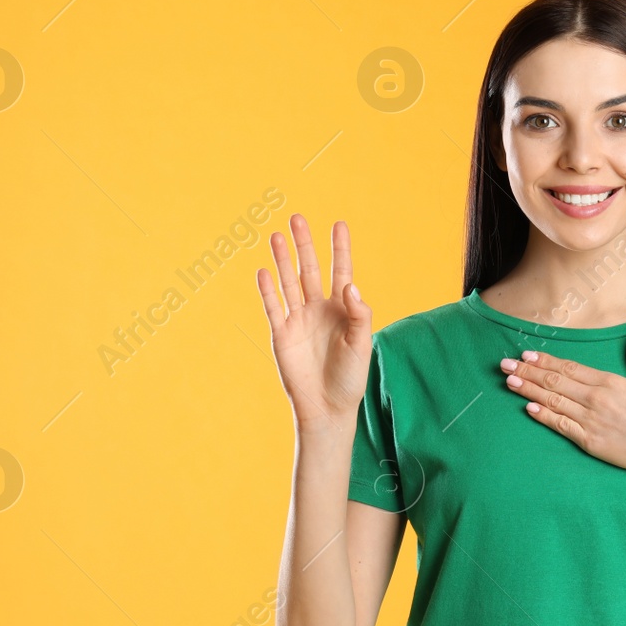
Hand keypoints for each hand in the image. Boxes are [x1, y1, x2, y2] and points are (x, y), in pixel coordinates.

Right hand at [255, 215, 371, 432]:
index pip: (341, 271)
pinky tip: (264, 270)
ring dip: (283, 259)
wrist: (327, 408)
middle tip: (297, 218)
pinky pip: (273, 307)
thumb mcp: (361, 344)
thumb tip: (350, 285)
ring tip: (277, 235)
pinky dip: (268, 290)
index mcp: (342, 309)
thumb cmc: (349, 378)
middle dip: (304, 244)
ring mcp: (298, 319)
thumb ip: (359, 314)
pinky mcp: (281, 334)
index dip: (340, 248)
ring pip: (289, 282)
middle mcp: (318, 309)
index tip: (339, 224)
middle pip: (310, 269)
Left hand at [498, 329, 625, 478]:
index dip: (547, 360)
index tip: (527, 353)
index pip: (570, 368)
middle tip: (505, 364)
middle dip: (528, 371)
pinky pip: (561, 426)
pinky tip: (528, 408)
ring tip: (510, 381)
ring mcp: (590, 420)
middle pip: (555, 382)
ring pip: (553, 401)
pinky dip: (543, 416)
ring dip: (529, 390)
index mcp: (610, 382)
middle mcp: (595, 398)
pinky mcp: (589, 441)